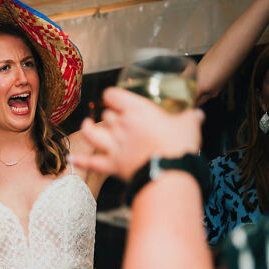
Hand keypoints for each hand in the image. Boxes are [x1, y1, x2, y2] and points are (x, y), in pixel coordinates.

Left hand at [70, 87, 203, 180]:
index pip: (114, 95)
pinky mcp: (112, 165)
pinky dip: (80, 161)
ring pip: (93, 134)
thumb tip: (197, 114)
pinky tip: (71, 159)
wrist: (169, 173)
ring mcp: (114, 146)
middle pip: (108, 115)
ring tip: (86, 125)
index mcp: (137, 111)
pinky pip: (91, 163)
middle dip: (111, 115)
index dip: (113, 96)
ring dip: (88, 129)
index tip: (116, 98)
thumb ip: (189, 117)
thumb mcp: (188, 125)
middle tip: (117, 119)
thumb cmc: (179, 146)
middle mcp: (121, 126)